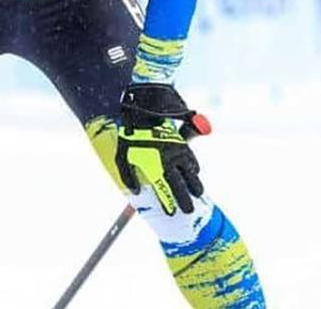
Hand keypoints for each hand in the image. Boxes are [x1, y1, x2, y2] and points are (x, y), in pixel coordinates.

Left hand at [114, 84, 203, 215]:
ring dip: (194, 183)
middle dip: (187, 198)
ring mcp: (178, 150)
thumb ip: (128, 176)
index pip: (167, 189)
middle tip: (190, 210)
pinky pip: (191, 157)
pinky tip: (194, 171)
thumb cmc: (129, 134)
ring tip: (197, 192)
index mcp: (157, 165)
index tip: (174, 212)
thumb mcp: (122, 156)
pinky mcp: (181, 140)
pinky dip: (194, 166)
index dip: (171, 202)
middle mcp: (171, 159)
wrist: (142, 108)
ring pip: (191, 171)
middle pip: (183, 183)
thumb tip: (135, 192)